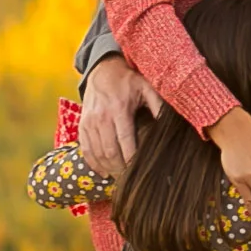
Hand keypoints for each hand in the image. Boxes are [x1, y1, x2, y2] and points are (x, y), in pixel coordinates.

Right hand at [79, 54, 161, 179]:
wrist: (103, 69)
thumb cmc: (129, 80)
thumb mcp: (147, 87)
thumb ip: (158, 105)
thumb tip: (168, 123)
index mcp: (119, 109)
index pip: (125, 140)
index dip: (131, 159)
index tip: (139, 171)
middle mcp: (101, 117)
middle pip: (109, 151)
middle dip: (120, 168)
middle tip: (130, 180)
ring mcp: (89, 121)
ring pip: (96, 152)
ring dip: (107, 168)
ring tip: (119, 179)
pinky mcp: (82, 124)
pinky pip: (85, 148)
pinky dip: (93, 163)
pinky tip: (102, 172)